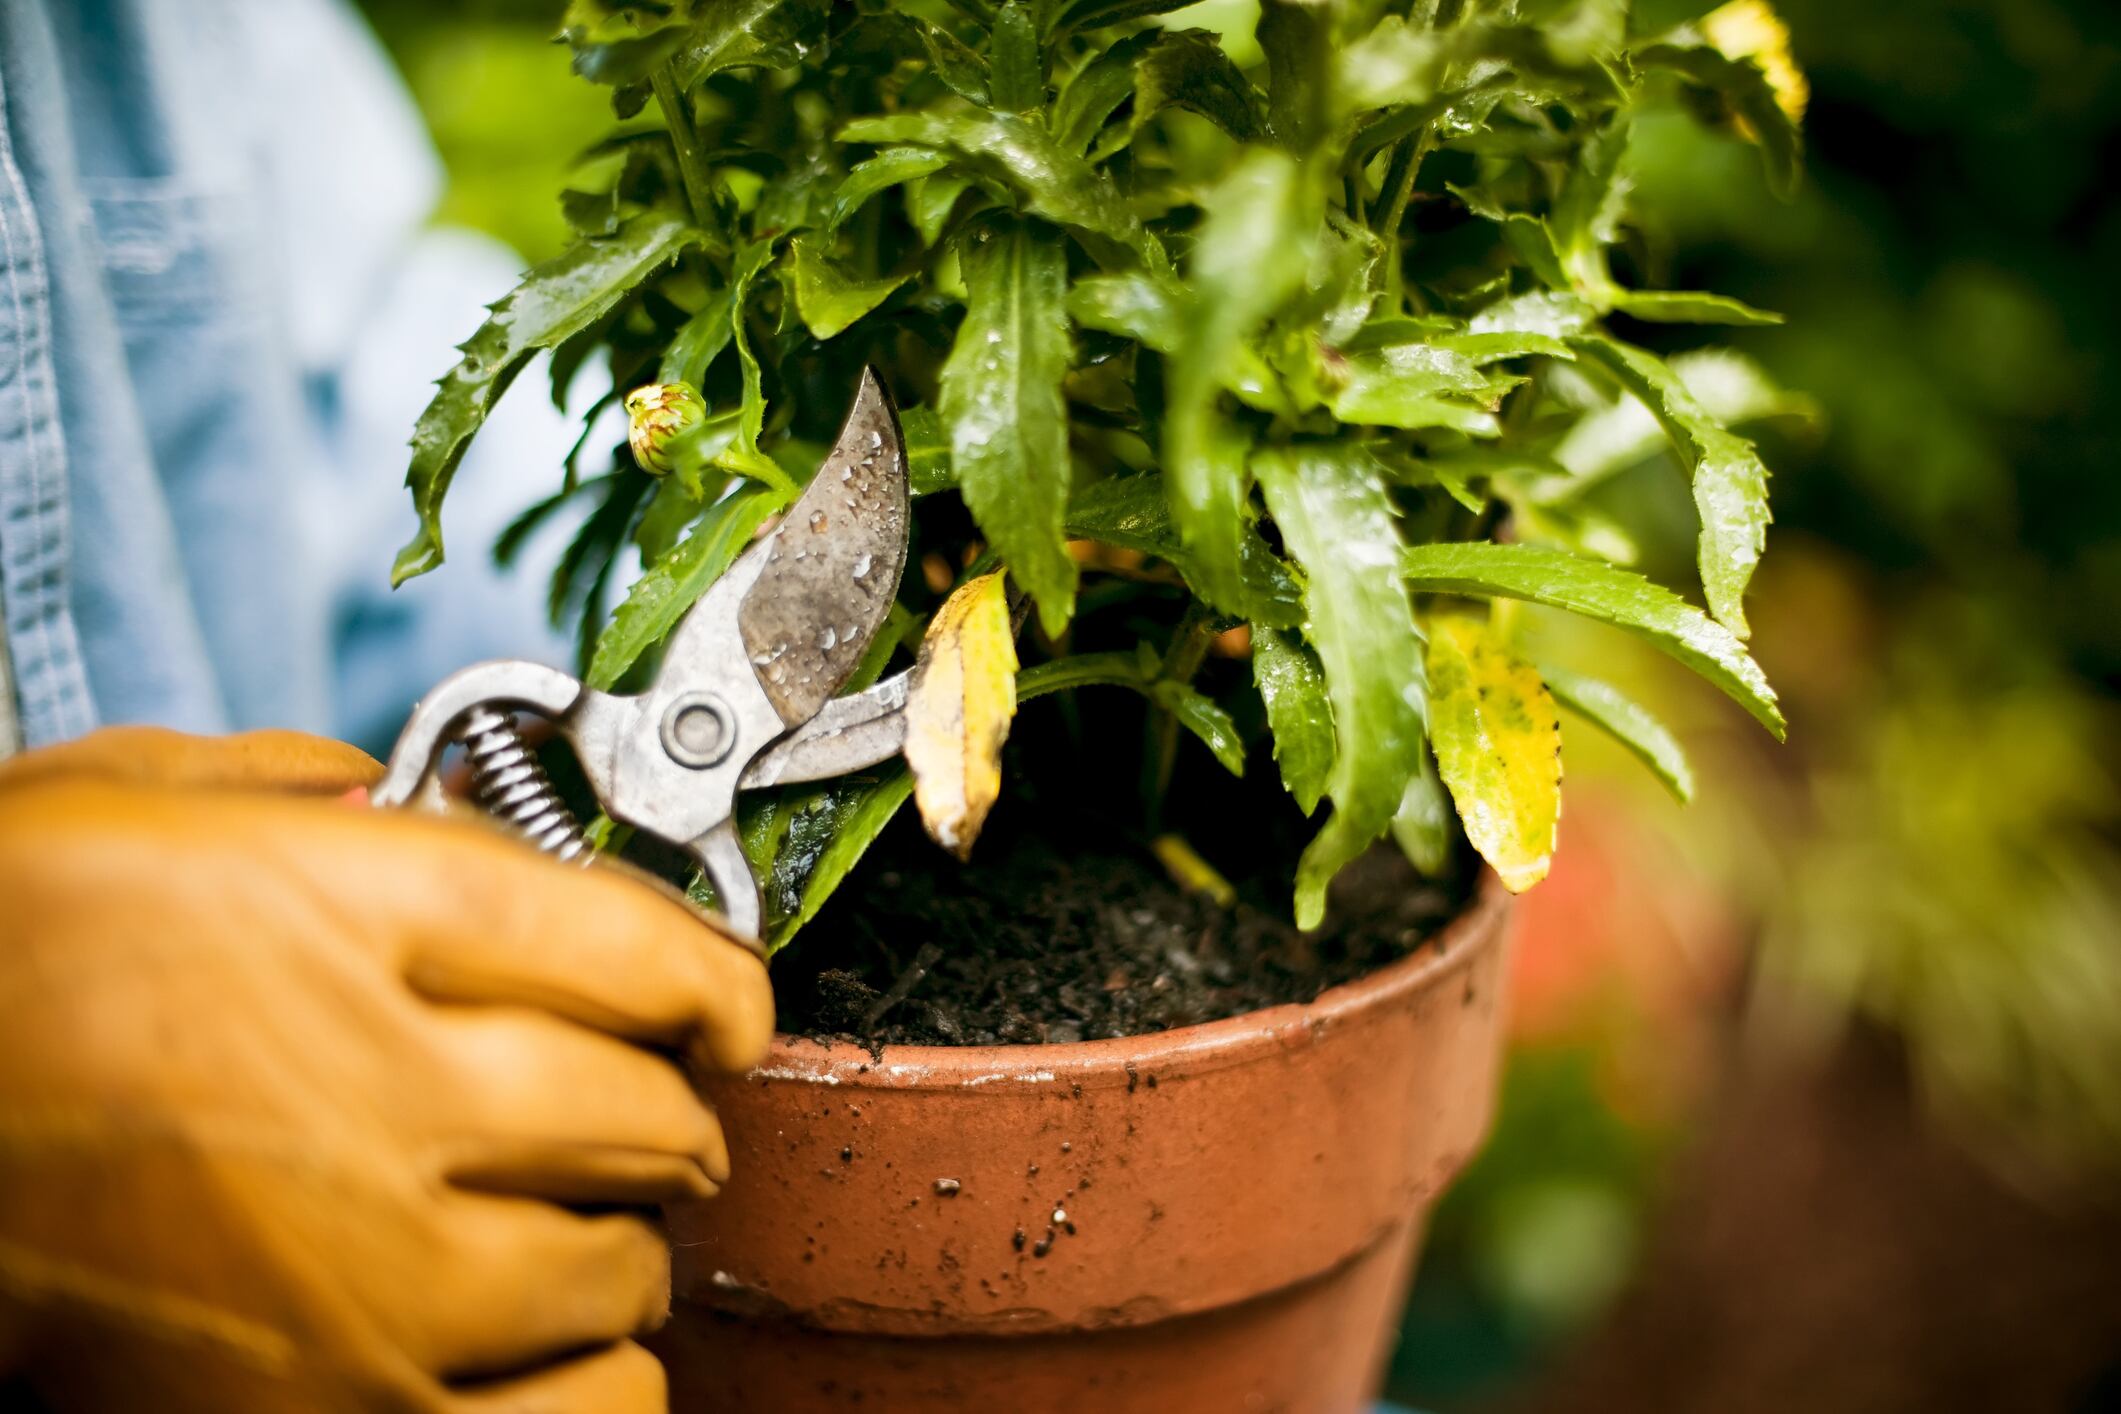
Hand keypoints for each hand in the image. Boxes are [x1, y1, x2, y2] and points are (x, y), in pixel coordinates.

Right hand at [0, 729, 773, 1411]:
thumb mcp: (114, 806)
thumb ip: (286, 789)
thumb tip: (382, 787)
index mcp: (344, 915)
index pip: (636, 949)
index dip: (716, 981)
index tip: (727, 1007)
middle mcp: (376, 1091)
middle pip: (646, 1112)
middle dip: (668, 1112)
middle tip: (645, 1109)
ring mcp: (362, 1274)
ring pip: (622, 1271)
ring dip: (620, 1247)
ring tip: (573, 1227)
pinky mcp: (326, 1413)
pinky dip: (597, 1380)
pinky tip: (550, 1345)